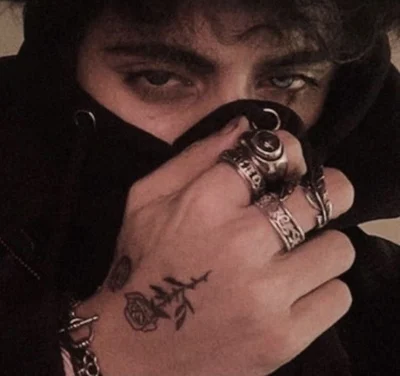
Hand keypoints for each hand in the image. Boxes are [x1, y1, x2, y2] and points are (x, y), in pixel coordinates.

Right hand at [77, 117, 354, 375]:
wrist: (131, 350)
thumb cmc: (138, 266)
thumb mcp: (147, 199)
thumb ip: (195, 158)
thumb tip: (244, 128)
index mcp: (206, 204)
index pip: (273, 154)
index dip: (290, 153)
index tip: (289, 166)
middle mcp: (242, 244)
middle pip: (322, 197)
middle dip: (326, 191)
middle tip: (315, 200)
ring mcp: (266, 295)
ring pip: (337, 249)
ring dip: (321, 246)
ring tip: (298, 252)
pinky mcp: (282, 338)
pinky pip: (337, 296)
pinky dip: (322, 288)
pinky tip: (296, 288)